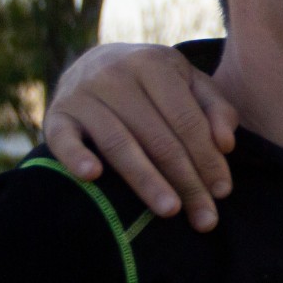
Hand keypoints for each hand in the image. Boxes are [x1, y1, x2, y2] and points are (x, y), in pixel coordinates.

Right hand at [45, 43, 236, 230]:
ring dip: (146, 180)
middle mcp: (115, 75)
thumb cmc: (156, 84)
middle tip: (205, 218)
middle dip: (186, 180)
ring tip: (170, 211)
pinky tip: (93, 177)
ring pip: (119, 144)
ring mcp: (82, 94)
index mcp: (154, 64)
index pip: (187, 120)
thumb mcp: (191, 84)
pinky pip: (63, 139)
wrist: (96, 63)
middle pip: (158, 138)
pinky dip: (76, 156)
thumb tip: (226, 145)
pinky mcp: (56, 115)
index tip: (222, 192)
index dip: (208, 158)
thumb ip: (217, 109)